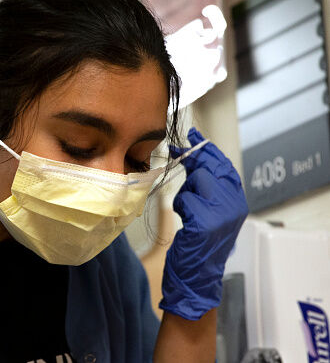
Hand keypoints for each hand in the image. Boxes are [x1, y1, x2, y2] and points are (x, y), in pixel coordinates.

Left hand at [159, 128, 247, 319]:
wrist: (197, 278)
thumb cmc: (199, 245)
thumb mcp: (210, 213)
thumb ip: (208, 189)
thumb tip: (193, 160)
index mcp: (238, 201)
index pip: (224, 166)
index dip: (207, 149)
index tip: (192, 134)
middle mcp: (234, 205)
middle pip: (209, 170)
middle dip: (190, 162)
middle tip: (174, 152)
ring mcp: (222, 214)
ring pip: (196, 182)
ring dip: (185, 193)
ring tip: (189, 211)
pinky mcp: (205, 223)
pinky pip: (187, 200)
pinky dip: (182, 207)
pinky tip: (186, 220)